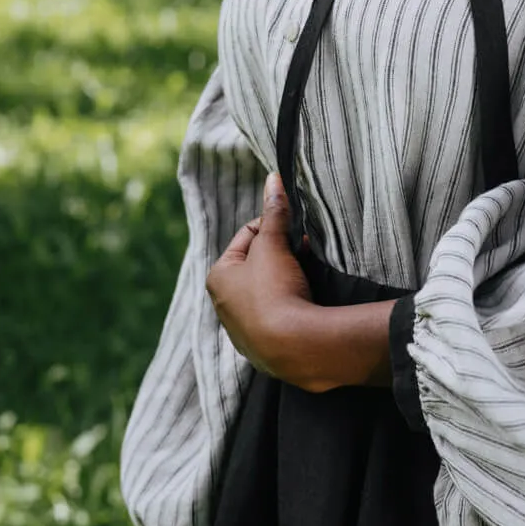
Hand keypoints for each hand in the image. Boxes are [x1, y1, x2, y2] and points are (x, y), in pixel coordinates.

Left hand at [205, 172, 316, 389]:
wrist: (293, 347)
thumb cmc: (274, 291)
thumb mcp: (274, 245)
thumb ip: (275, 212)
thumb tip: (273, 178)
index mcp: (217, 276)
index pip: (247, 236)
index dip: (273, 228)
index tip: (293, 231)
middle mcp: (224, 304)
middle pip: (258, 263)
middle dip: (282, 254)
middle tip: (304, 252)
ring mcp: (243, 329)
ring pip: (269, 289)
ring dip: (288, 278)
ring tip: (307, 277)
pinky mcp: (263, 347)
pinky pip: (278, 314)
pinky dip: (290, 304)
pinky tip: (305, 302)